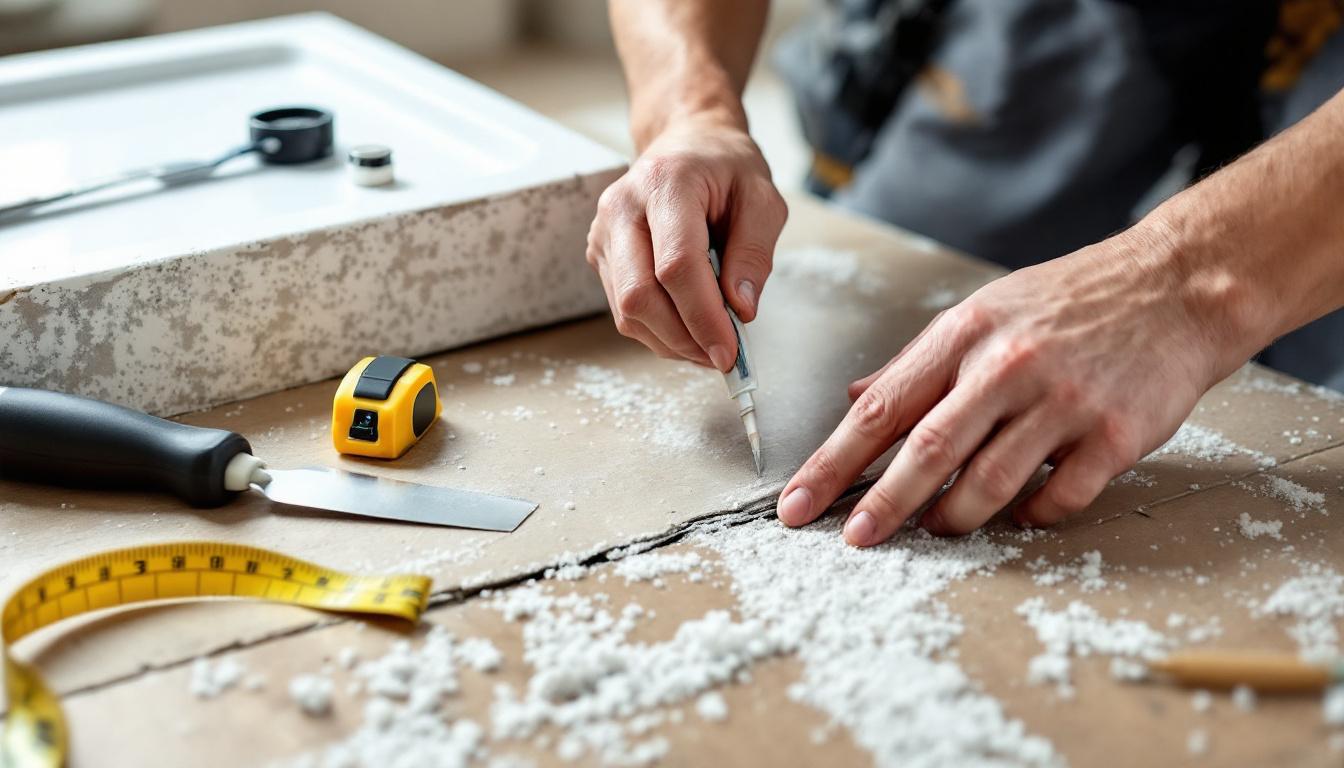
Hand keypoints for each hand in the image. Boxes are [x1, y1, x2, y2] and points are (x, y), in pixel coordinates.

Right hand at [586, 113, 786, 370]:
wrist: (686, 143)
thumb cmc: (725, 167)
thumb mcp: (762, 198)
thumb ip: (754, 253)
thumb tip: (740, 310)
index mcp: (664, 183)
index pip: (675, 265)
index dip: (703, 316)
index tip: (730, 352)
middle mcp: (621, 208)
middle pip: (640, 296)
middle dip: (684, 338)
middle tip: (723, 356)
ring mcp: (604, 233)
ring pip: (627, 312)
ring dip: (672, 342)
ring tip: (710, 345)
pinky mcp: (601, 255)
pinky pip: (624, 309)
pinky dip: (659, 332)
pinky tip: (690, 330)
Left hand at [776, 227, 1248, 544]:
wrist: (1176, 286)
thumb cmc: (1069, 301)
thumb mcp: (983, 312)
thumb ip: (917, 363)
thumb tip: (856, 401)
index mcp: (964, 334)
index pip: (881, 410)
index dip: (833, 463)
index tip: (798, 504)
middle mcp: (1007, 366)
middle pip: (927, 452)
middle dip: (881, 505)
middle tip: (854, 540)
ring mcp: (1063, 402)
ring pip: (989, 482)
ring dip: (954, 517)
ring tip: (938, 526)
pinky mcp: (1114, 434)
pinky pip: (1059, 498)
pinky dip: (1031, 516)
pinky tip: (1019, 514)